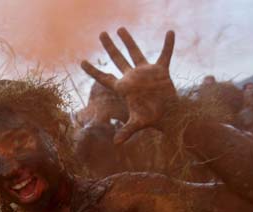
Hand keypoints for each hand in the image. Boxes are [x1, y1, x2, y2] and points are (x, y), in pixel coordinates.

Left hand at [81, 28, 176, 143]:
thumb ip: (126, 131)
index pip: (104, 78)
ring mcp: (145, 72)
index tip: (81, 62)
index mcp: (124, 88)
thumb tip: (116, 143)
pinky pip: (165, 54)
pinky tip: (170, 32)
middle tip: (101, 33)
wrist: (168, 115)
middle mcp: (132, 77)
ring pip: (135, 52)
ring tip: (120, 28)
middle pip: (117, 59)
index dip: (93, 71)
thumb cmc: (151, 119)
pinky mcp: (160, 71)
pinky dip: (168, 44)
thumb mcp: (137, 124)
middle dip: (109, 47)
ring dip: (129, 40)